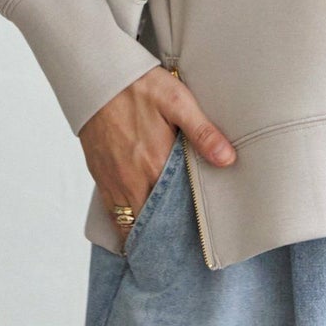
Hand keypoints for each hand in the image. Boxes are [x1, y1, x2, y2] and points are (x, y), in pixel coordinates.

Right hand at [78, 65, 236, 246]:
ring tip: (160, 242)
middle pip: (148, 223)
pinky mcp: (99, 173)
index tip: (194, 245)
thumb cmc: (140, 85)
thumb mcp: (177, 101)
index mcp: (154, 164)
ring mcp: (112, 179)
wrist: (97, 75)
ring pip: (127, 221)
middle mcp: (131, 179)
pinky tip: (136, 222)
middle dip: (162, 238)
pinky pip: (110, 209)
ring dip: (142, 232)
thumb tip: (228, 159)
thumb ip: (202, 132)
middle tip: (179, 251)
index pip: (171, 211)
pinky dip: (123, 220)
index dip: (181, 230)